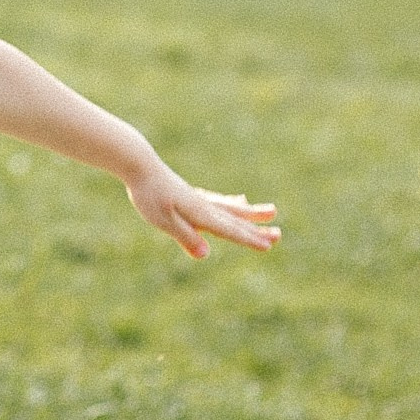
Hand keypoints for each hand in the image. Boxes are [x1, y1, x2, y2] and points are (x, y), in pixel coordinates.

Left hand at [126, 160, 279, 261]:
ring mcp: (200, 198)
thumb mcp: (163, 220)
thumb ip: (186, 236)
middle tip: (279, 234)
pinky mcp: (192, 194)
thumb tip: (206, 255)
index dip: (249, 240)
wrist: (139, 164)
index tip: (269, 246)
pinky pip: (220, 200)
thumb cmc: (149, 193)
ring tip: (271, 210)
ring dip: (251, 213)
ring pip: (232, 208)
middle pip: (236, 220)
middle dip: (257, 229)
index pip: (229, 231)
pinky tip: (240, 201)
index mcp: (201, 214)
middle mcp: (205, 205)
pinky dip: (234, 203)